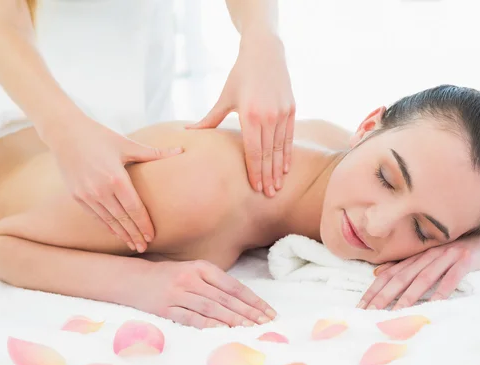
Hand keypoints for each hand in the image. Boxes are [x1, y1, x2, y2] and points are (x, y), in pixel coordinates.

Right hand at [45, 117, 181, 252]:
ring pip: (108, 220)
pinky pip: (94, 216)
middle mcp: (100, 190)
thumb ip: (154, 153)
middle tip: (144, 248)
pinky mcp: (76, 196)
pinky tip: (115, 234)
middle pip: (122, 218)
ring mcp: (86, 195)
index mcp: (116, 178)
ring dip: (121, 234)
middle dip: (134, 234)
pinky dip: (106, 226)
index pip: (134, 208)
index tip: (152, 236)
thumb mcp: (127, 144)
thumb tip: (181, 150)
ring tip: (132, 245)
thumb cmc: (100, 136)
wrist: (65, 132)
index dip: (144, 224)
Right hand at [135, 260, 276, 328]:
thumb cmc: (169, 275)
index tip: (268, 311)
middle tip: (265, 323)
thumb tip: (243, 300)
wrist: (133, 278)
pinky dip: (207, 324)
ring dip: (232, 320)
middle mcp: (191, 278)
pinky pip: (190, 318)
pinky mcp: (165, 308)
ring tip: (250, 328)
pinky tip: (221, 331)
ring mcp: (178, 293)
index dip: (253, 300)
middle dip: (248, 312)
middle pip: (226, 298)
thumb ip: (215, 281)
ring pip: (211, 308)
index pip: (234, 286)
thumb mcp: (193, 269)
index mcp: (201, 267)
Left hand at [187, 30, 294, 196]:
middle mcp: (268, 116)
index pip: (253, 151)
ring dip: (279, 169)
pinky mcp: (291, 109)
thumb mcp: (225, 97)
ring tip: (277, 186)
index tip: (256, 188)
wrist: (265, 53)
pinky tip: (285, 167)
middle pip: (268, 154)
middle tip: (268, 194)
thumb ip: (210, 118)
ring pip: (280, 148)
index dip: (255, 171)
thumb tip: (188, 132)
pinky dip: (287, 154)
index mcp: (249, 115)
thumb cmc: (240, 75)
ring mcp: (282, 113)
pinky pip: (289, 137)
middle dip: (268, 176)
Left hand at [357, 232, 479, 310]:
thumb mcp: (426, 258)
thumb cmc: (453, 253)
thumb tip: (376, 274)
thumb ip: (404, 266)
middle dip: (384, 296)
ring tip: (396, 312)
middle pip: (401, 277)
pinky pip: (451, 278)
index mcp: (415, 256)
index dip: (374, 290)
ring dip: (409, 296)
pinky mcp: (465, 260)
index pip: (389, 274)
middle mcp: (427, 255)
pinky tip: (434, 305)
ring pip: (423, 278)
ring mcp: (446, 256)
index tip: (361, 306)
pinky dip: (442, 291)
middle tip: (371, 312)